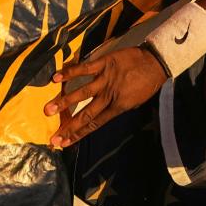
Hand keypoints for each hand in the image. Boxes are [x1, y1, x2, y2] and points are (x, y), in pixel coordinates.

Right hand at [43, 47, 166, 146]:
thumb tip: (103, 115)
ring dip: (64, 102)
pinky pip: (85, 68)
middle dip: (68, 126)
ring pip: (82, 93)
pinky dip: (71, 72)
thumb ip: (117, 108)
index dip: (77, 134)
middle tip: (52, 136)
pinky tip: (56, 78)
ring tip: (48, 110)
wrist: (157, 63)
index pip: (94, 124)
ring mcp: (106, 79)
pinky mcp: (105, 63)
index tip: (62, 143)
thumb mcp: (135, 102)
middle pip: (85, 114)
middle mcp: (109, 96)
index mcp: (117, 107)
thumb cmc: (147, 84)